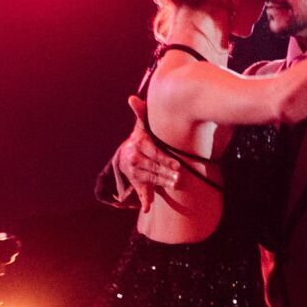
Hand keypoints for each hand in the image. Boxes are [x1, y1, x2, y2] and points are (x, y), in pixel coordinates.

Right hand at [117, 94, 177, 211]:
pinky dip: (144, 201)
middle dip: (167, 173)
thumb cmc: (141, 139)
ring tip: (176, 184)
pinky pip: (141, 193)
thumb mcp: (141, 127)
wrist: (126, 156)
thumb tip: (132, 98)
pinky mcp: (137, 184)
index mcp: (138, 146)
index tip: (177, 166)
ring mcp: (135, 173)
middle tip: (180, 177)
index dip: (165, 160)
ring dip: (163, 183)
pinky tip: (148, 208)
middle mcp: (134, 160)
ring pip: (151, 179)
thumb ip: (141, 113)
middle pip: (153, 167)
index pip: (154, 154)